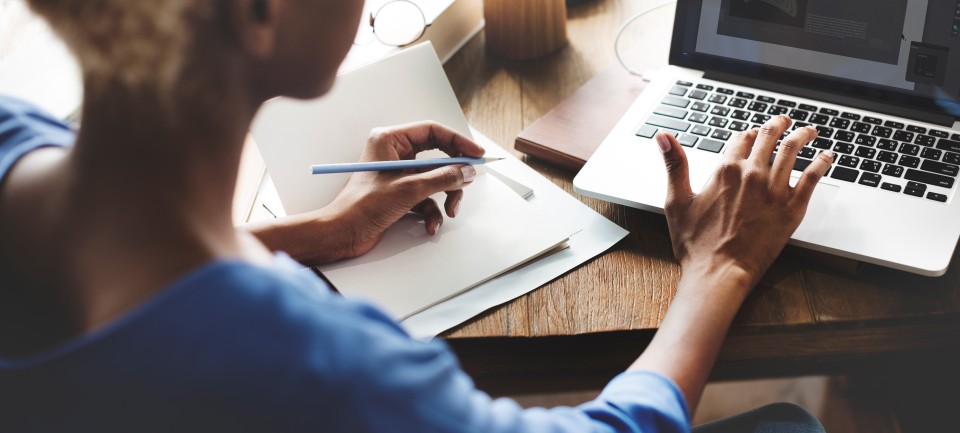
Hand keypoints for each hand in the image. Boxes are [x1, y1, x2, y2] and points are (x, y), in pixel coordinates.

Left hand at [319, 121, 484, 259]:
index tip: (477, 154)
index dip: (458, 142)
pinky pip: (426, 197)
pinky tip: (430, 225)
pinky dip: (432, 212)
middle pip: (437, 156)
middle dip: (452, 175)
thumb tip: (467, 171)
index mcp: (390, 140)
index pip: (432, 131)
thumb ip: (443, 178)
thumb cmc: (362, 206)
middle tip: (467, 182)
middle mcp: (394, 153)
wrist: (342, 234)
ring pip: (434, 179)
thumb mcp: (409, 189)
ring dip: (445, 197)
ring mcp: (397, 174)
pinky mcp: (399, 193)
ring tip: (449, 211)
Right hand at [656, 115, 833, 291]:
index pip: (741, 139)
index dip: (747, 134)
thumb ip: (674, 165)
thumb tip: (663, 137)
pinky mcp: (792, 208)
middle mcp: (752, 174)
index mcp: (725, 170)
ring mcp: (774, 190)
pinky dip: (822, 162)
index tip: (752, 134)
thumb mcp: (676, 201)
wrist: (719, 272)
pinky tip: (827, 157)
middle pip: (769, 138)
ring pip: (793, 150)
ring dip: (803, 135)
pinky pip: (812, 177)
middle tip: (785, 121)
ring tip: (809, 131)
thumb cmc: (696, 244)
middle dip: (778, 125)